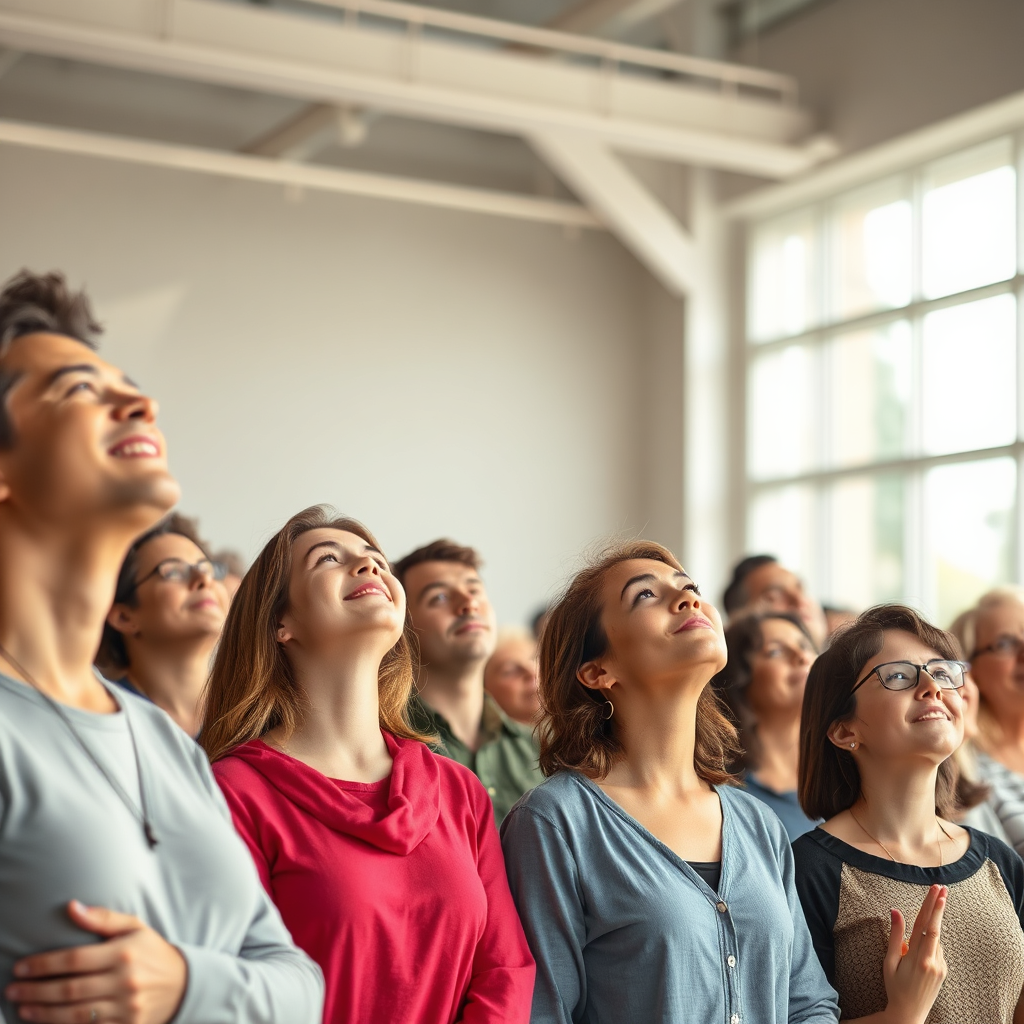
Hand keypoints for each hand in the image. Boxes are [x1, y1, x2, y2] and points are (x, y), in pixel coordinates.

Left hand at [5, 901, 187, 1023]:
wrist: (182, 985)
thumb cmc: (152, 952)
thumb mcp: (134, 927)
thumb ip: (103, 918)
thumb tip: (72, 907)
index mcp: (124, 952)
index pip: (74, 960)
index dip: (43, 965)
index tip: (21, 967)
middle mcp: (124, 981)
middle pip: (69, 989)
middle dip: (36, 991)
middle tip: (14, 989)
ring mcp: (126, 1008)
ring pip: (74, 1014)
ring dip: (43, 1013)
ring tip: (24, 1008)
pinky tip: (48, 1022)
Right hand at [882, 884, 947, 1023]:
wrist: (910, 1013)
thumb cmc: (894, 986)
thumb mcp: (889, 961)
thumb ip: (895, 935)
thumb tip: (896, 911)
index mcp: (917, 957)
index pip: (926, 926)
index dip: (932, 908)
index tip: (938, 893)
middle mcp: (933, 960)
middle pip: (936, 927)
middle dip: (939, 906)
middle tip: (942, 888)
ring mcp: (940, 966)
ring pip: (935, 940)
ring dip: (928, 930)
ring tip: (914, 943)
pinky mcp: (944, 971)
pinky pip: (936, 950)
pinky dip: (929, 944)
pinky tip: (918, 954)